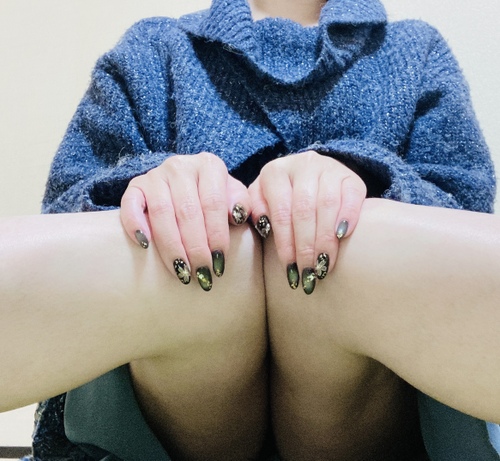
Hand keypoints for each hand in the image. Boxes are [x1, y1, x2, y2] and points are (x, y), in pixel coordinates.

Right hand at [120, 152, 250, 290]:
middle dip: (195, 247)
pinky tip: (145, 246)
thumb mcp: (233, 195)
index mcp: (209, 165)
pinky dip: (135, 224)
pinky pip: (130, 204)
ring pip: (161, 212)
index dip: (216, 235)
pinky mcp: (135, 186)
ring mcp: (156, 174)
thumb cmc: (213, 197)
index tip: (220, 262)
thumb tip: (237, 216)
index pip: (213, 203)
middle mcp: (180, 166)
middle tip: (201, 273)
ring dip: (171, 246)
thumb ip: (242, 202)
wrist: (187, 184)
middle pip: (188, 211)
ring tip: (180, 271)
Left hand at [249, 151, 366, 293]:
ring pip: (327, 205)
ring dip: (326, 239)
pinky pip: (351, 196)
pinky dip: (348, 217)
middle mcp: (302, 164)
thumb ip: (256, 210)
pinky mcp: (350, 176)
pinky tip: (343, 237)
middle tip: (308, 273)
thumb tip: (262, 226)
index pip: (280, 211)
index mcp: (275, 172)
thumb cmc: (282, 199)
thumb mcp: (262, 201)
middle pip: (304, 210)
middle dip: (306, 246)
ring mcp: (328, 168)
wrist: (312, 180)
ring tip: (324, 265)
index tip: (289, 269)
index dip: (285, 243)